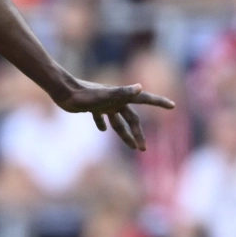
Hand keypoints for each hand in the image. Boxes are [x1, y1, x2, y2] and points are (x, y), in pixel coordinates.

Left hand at [53, 77, 174, 151]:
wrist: (63, 90)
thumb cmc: (84, 94)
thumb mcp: (105, 96)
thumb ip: (122, 92)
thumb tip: (139, 87)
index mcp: (121, 96)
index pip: (144, 99)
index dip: (158, 102)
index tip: (172, 106)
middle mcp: (115, 100)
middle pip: (132, 118)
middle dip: (138, 133)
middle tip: (142, 149)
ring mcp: (104, 103)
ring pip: (118, 121)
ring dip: (124, 133)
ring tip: (132, 147)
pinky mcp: (92, 106)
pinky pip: (101, 117)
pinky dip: (103, 123)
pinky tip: (102, 130)